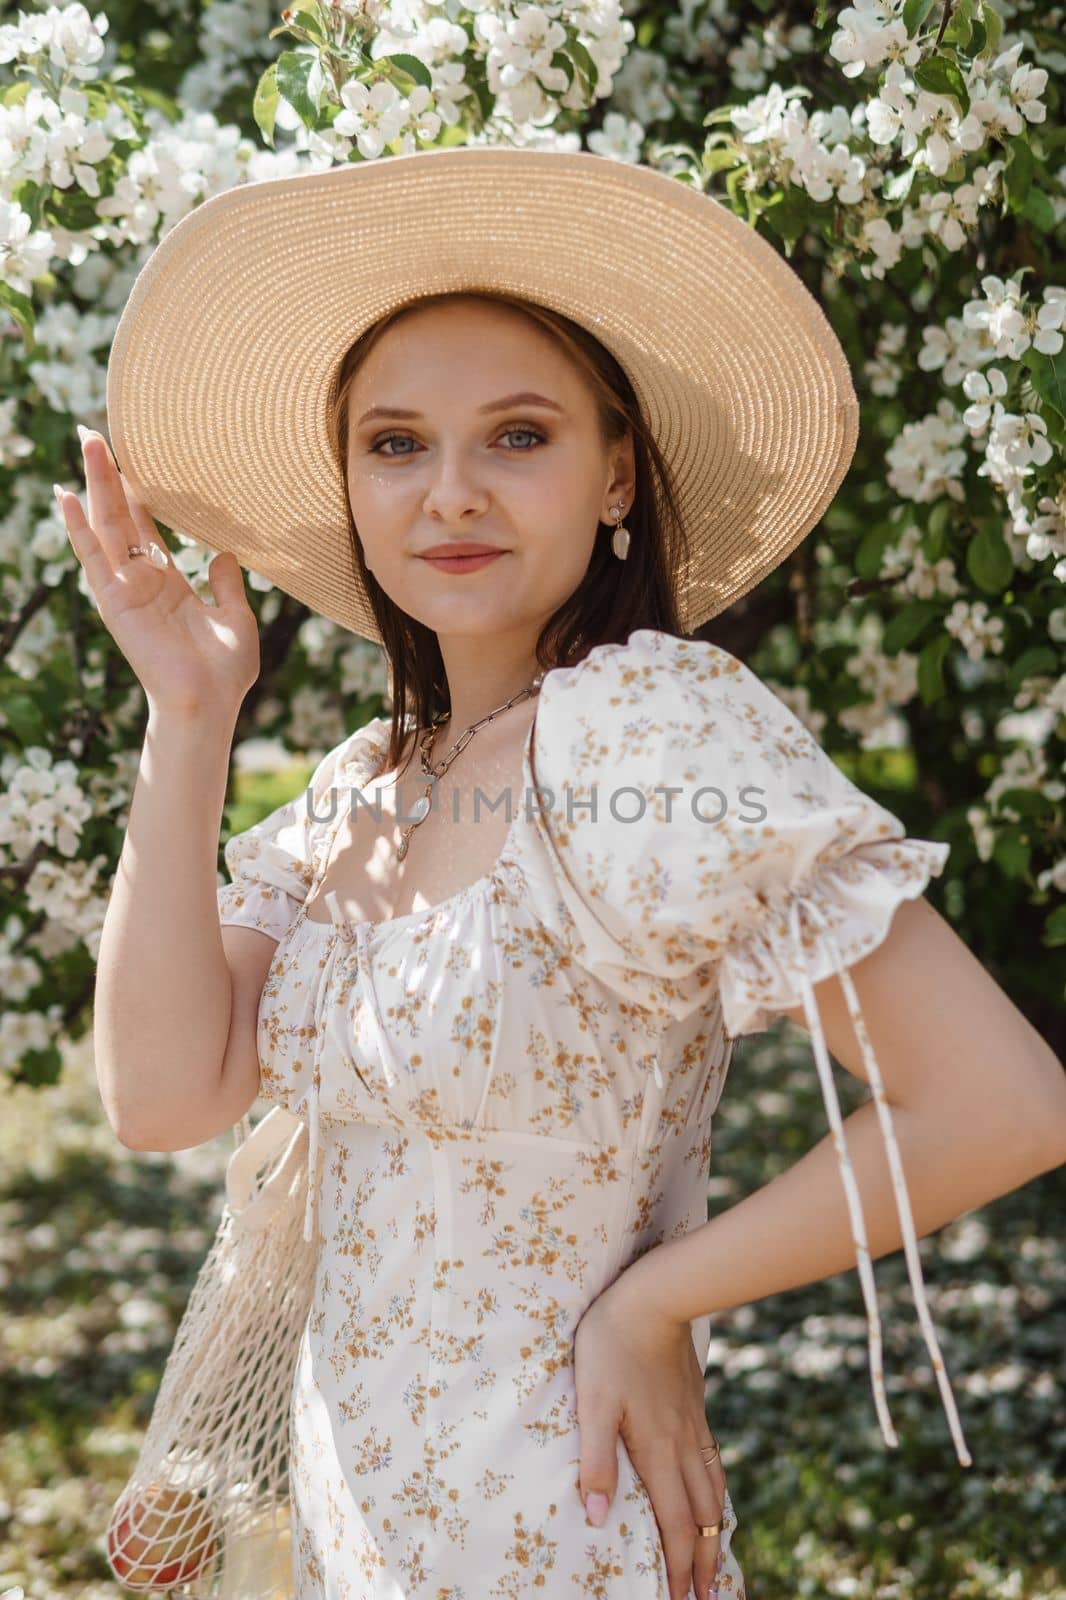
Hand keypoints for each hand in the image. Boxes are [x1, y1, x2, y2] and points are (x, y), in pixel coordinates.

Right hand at [57, 428, 260, 719]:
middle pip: (121, 516)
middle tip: (95, 431)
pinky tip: (67, 496)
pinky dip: (79, 528)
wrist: (208, 704)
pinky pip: (93, 558)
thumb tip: (226, 554)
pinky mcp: (114, 601)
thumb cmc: (225, 673)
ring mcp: (126, 589)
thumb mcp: (237, 620)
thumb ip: (228, 586)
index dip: (138, 492)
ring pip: (106, 526)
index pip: (147, 527)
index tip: (131, 456)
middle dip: (109, 474)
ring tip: (86, 442)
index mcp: (169, 583)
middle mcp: (142, 581)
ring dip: (94, 484)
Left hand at [573, 1274, 728, 1599]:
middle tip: (706, 1596)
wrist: (653, 1297)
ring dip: (713, 1530)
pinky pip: (712, 1461)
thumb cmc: (612, 1346)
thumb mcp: (592, 1402)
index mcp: (657, 1450)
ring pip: (712, 1490)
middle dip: (702, 1560)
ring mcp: (693, 1424)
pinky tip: (712, 1494)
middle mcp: (682, 1444)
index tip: (681, 1599)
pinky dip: (716, 1492)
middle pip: (700, 1516)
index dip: (677, 1566)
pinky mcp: (695, 1405)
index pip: (674, 1523)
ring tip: (714, 1556)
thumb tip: (596, 1518)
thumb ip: (594, 1460)